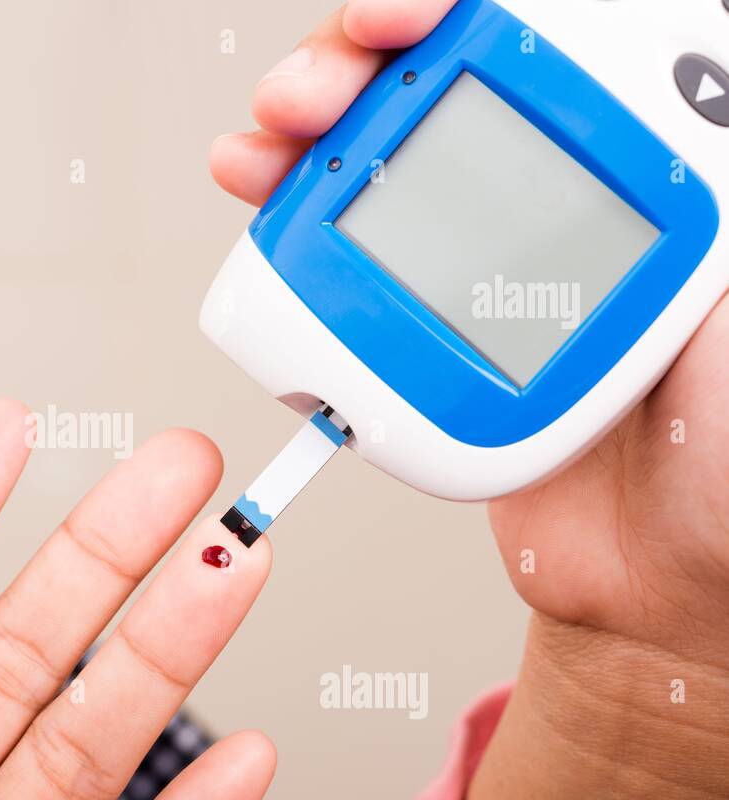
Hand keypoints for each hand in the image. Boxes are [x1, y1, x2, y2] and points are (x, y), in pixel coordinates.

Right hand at [212, 0, 728, 799]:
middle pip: (440, 95)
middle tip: (327, 81)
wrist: (664, 591)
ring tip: (269, 140)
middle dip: (365, 66)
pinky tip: (265, 202)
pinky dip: (292, 229)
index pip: (543, 55)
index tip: (417, 16)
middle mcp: (552, 209)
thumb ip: (712, 180)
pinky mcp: (422, 333)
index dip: (463, 16)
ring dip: (309, 133)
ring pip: (379, 165)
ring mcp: (479, 272)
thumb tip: (705, 71)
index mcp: (642, 178)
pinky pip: (347, 267)